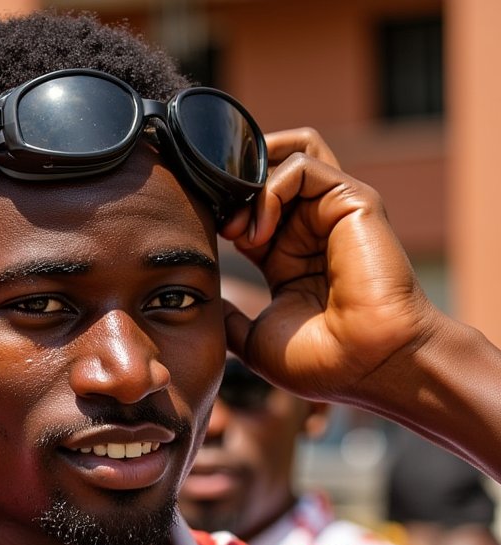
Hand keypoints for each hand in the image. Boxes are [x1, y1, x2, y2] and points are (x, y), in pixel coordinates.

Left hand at [221, 128, 440, 403]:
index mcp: (289, 259)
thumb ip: (229, 317)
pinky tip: (258, 233)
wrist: (366, 366)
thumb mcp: (253, 340)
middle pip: (266, 172)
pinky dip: (269, 189)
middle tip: (215, 228)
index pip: (250, 209)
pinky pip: (303, 165)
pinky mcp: (353, 201)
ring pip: (286, 156)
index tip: (200, 238)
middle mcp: (312, 230)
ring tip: (236, 230)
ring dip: (249, 185)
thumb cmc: (322, 362)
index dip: (220, 212)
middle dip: (230, 191)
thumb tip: (202, 302)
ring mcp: (333, 213)